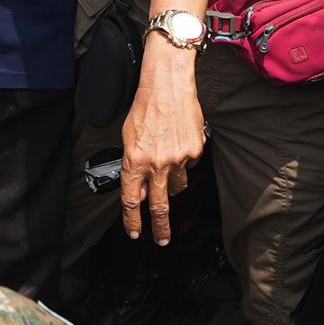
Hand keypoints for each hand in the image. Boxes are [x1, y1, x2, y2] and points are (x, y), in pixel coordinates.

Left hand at [118, 38, 204, 243]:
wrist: (168, 85)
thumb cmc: (145, 107)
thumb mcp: (128, 138)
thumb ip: (132, 166)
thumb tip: (138, 191)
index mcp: (134, 160)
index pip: (131, 200)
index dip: (132, 221)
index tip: (135, 234)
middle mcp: (156, 163)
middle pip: (158, 206)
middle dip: (160, 228)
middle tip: (162, 240)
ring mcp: (178, 159)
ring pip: (176, 186)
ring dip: (171, 183)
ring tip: (167, 162)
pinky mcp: (195, 152)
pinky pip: (189, 166)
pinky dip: (183, 160)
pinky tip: (177, 142)